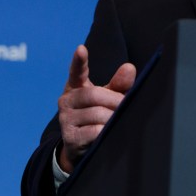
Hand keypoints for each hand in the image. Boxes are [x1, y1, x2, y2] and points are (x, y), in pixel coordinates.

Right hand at [57, 45, 135, 172]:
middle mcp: (67, 100)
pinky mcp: (70, 137)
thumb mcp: (109, 98)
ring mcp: (65, 119)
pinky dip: (105, 131)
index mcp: (76, 87)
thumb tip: (129, 67)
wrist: (83, 146)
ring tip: (118, 121)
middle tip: (126, 106)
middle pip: (94, 95)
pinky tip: (108, 133)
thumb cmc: (98, 115)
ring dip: (112, 118)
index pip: (77, 72)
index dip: (79, 61)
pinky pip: (93, 131)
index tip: (81, 49)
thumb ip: (119, 84)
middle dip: (114, 101)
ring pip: (96, 114)